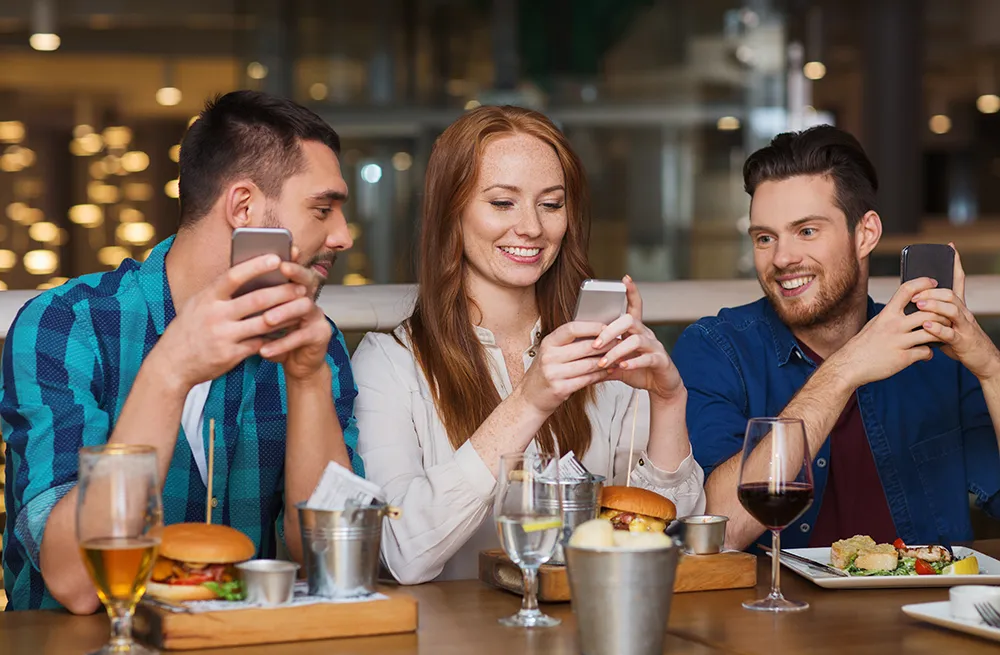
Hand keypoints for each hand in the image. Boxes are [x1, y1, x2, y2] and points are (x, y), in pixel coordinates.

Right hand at [157, 254, 308, 389]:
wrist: (171, 365)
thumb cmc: (189, 329)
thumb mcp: (198, 304)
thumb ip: (221, 292)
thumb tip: (250, 273)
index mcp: (206, 297)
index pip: (233, 276)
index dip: (256, 266)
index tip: (276, 258)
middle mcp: (214, 315)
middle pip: (256, 300)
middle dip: (283, 292)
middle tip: (301, 287)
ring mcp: (223, 336)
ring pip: (264, 322)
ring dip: (287, 314)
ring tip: (302, 307)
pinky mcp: (230, 355)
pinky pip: (260, 343)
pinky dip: (276, 336)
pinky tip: (289, 330)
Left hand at [257, 259, 331, 380]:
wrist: (295, 363)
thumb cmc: (274, 336)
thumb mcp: (262, 315)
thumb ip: (254, 298)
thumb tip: (232, 280)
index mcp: (295, 289)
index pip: (294, 269)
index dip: (291, 259)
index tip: (282, 252)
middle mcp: (309, 298)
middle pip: (306, 281)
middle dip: (294, 274)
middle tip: (282, 270)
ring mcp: (317, 316)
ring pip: (304, 308)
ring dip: (284, 312)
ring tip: (267, 319)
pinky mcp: (320, 335)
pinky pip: (301, 337)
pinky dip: (281, 344)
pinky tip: (265, 350)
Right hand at [518, 321, 613, 415]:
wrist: (530, 398)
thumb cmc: (544, 374)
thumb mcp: (551, 353)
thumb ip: (568, 343)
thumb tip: (596, 332)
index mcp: (548, 343)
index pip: (572, 328)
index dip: (591, 327)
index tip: (606, 328)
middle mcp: (549, 356)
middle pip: (585, 347)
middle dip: (606, 345)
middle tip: (618, 343)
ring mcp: (554, 373)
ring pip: (589, 364)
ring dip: (606, 362)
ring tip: (616, 359)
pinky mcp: (561, 388)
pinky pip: (587, 379)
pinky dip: (600, 375)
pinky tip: (607, 372)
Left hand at [592, 275, 684, 404]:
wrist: (661, 386)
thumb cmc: (640, 370)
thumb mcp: (618, 362)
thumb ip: (603, 357)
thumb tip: (581, 354)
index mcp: (635, 331)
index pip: (634, 306)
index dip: (631, 292)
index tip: (625, 279)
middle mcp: (646, 334)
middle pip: (629, 321)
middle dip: (610, 331)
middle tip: (595, 344)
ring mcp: (655, 347)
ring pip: (636, 340)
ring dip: (617, 350)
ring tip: (605, 362)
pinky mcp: (661, 361)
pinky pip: (648, 358)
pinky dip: (633, 362)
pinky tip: (622, 366)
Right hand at [832, 277, 949, 387]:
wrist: (850, 365)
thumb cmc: (863, 344)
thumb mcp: (876, 323)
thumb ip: (892, 315)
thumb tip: (908, 306)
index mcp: (887, 314)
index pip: (907, 290)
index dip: (923, 283)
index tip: (933, 282)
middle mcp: (893, 325)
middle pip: (927, 312)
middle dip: (942, 313)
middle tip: (947, 316)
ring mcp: (899, 342)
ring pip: (932, 332)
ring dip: (941, 333)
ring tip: (942, 335)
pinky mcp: (903, 358)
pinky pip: (926, 352)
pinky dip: (929, 353)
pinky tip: (926, 354)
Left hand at [911, 245, 999, 380]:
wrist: (983, 360)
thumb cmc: (961, 340)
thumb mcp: (949, 323)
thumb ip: (935, 313)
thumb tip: (915, 302)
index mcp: (959, 307)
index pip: (958, 281)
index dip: (955, 264)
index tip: (950, 248)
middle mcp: (964, 313)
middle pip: (950, 294)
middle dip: (931, 291)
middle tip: (913, 294)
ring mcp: (964, 327)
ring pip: (952, 310)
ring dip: (934, 306)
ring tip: (918, 305)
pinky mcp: (963, 342)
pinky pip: (951, 334)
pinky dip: (938, 329)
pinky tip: (926, 326)